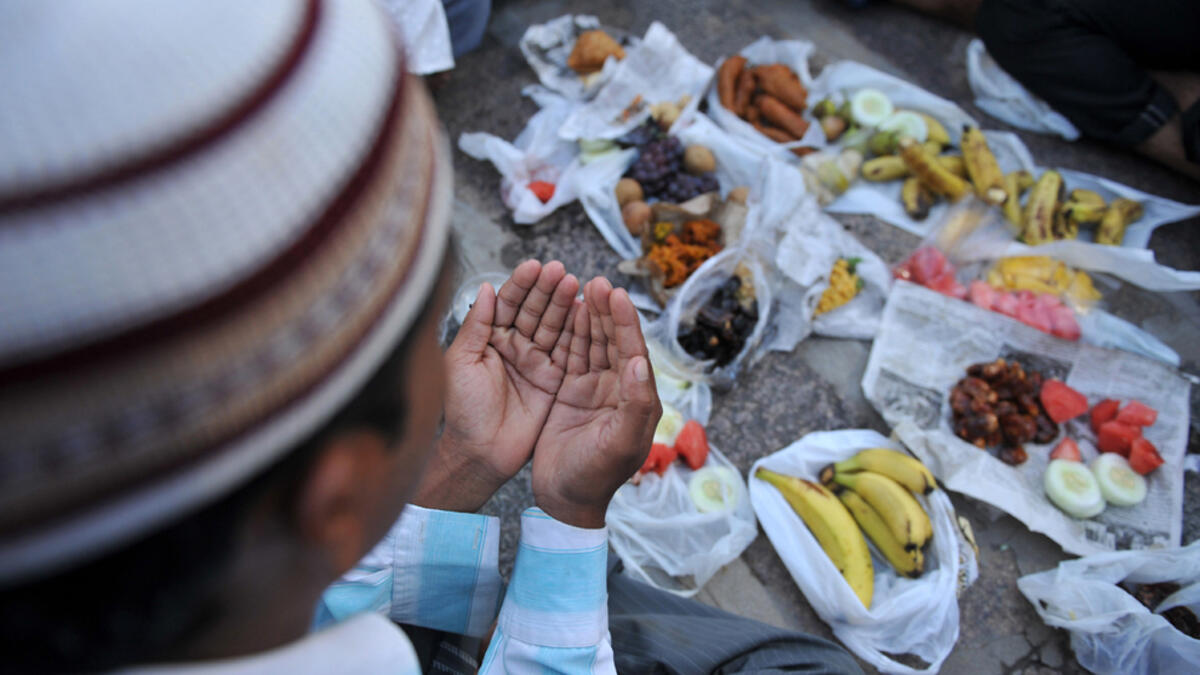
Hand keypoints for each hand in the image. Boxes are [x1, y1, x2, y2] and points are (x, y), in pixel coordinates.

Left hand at [413, 260, 579, 512]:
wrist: (480, 453)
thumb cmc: (463, 410)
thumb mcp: (461, 362)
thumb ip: (476, 325)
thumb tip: (487, 288)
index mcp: (490, 338)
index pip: (509, 303)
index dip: (522, 284)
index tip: (535, 266)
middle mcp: (515, 346)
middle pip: (534, 310)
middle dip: (547, 289)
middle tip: (561, 271)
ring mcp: (536, 362)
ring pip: (553, 326)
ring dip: (564, 305)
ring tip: (575, 285)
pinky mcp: (554, 380)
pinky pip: (568, 352)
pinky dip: (577, 333)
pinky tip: (585, 313)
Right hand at [531, 277, 661, 527]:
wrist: (565, 500)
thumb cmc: (596, 477)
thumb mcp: (619, 444)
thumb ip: (634, 404)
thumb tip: (640, 363)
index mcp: (637, 399)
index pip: (633, 351)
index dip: (626, 322)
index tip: (617, 294)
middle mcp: (618, 389)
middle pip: (614, 341)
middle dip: (607, 311)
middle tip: (598, 282)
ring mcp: (594, 389)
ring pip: (593, 344)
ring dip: (589, 317)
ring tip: (582, 288)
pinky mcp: (571, 393)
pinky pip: (572, 356)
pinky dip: (570, 334)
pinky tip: (565, 312)